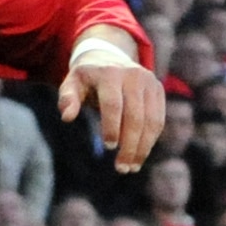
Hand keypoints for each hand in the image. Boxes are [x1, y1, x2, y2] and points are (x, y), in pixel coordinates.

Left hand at [58, 38, 167, 173]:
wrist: (109, 57)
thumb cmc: (87, 78)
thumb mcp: (72, 84)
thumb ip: (67, 99)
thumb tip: (66, 117)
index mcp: (110, 73)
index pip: (113, 104)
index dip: (111, 127)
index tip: (108, 148)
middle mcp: (134, 75)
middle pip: (135, 116)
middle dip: (130, 145)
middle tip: (122, 168)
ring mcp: (149, 81)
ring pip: (151, 120)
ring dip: (143, 147)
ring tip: (131, 167)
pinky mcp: (158, 90)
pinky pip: (158, 119)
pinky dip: (151, 140)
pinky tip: (140, 155)